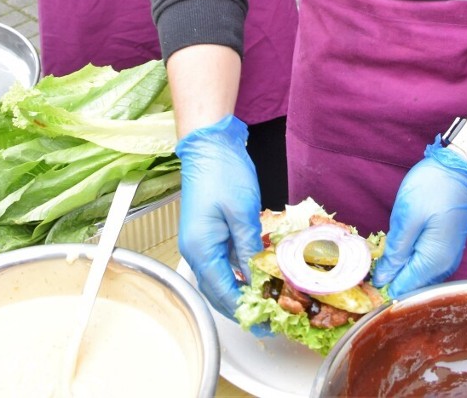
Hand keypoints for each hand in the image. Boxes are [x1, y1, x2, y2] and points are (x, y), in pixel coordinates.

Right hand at [176, 114, 263, 319]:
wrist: (209, 144)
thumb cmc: (222, 172)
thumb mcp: (242, 211)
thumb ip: (249, 247)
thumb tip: (258, 277)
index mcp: (200, 248)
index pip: (223, 292)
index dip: (244, 310)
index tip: (266, 322)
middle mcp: (196, 249)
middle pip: (218, 290)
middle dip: (242, 305)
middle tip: (269, 316)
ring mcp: (201, 240)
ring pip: (221, 276)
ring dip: (241, 289)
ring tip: (267, 299)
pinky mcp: (209, 231)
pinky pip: (224, 260)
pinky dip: (240, 270)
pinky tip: (258, 272)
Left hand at [373, 137, 466, 298]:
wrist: (462, 168)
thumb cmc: (432, 188)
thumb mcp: (408, 217)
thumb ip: (396, 252)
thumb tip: (382, 281)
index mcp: (433, 263)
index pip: (402, 290)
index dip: (381, 287)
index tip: (363, 277)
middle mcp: (443, 267)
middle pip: (411, 285)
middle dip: (389, 278)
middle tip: (368, 262)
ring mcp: (447, 258)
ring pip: (417, 275)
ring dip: (399, 269)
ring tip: (380, 255)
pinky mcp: (446, 248)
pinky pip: (424, 264)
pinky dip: (409, 261)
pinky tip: (398, 248)